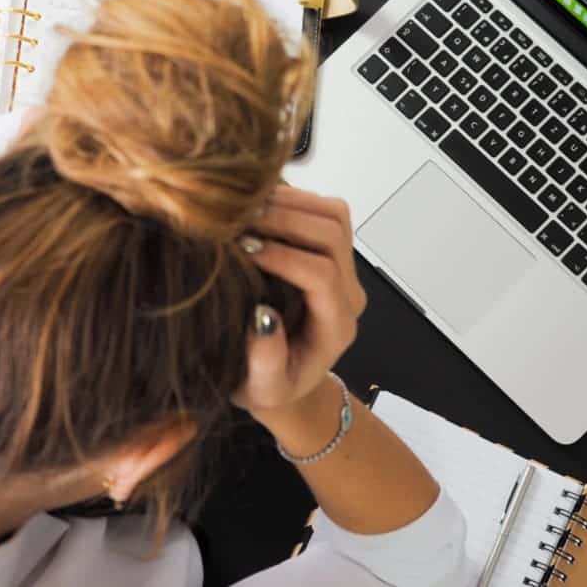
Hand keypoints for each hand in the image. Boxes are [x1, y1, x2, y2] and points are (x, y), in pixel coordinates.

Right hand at [231, 185, 366, 423]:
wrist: (287, 379)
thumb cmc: (271, 387)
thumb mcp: (262, 389)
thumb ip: (266, 362)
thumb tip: (263, 317)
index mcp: (336, 326)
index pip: (322, 275)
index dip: (284, 257)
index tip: (243, 249)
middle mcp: (348, 293)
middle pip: (333, 235)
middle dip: (286, 219)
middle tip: (238, 218)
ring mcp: (343, 268)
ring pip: (334, 214)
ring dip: (290, 202)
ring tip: (245, 207)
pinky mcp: (331, 251)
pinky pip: (323, 211)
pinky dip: (292, 198)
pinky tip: (255, 205)